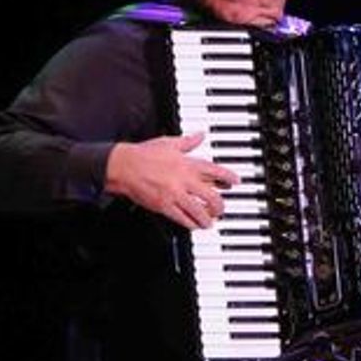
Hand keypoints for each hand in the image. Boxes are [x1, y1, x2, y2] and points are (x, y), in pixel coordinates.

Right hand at [104, 132, 238, 229]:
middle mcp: (184, 180)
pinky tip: (195, 225)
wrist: (124, 166)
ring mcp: (175, 194)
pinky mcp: (164, 206)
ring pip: (200, 211)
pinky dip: (192, 224)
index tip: (236, 182)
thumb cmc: (144, 154)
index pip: (214, 171)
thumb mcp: (169, 143)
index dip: (229, 177)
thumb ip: (188, 142)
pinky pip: (183, 219)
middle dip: (220, 205)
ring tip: (211, 221)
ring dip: (208, 218)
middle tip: (221, 209)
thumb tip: (200, 135)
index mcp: (187, 163)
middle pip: (212, 196)